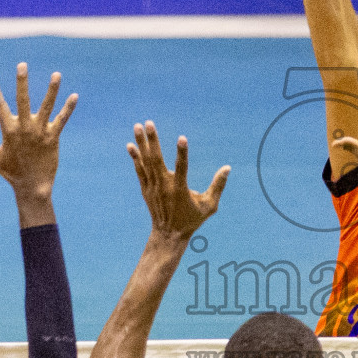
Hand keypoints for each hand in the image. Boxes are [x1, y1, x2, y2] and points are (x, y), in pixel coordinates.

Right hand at [0, 64, 77, 207]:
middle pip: (22, 100)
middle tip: (22, 65)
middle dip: (22, 82)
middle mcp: (24, 128)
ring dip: (52, 90)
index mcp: (8, 130)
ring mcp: (40, 132)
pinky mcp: (53, 137)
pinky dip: (68, 108)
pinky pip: (62, 120)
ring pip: (47, 106)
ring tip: (57, 74)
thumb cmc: (11, 172)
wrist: (32, 186)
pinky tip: (74, 96)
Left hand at [126, 122, 229, 242]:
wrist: (168, 235)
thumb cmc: (192, 220)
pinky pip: (140, 170)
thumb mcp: (209, 206)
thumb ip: (218, 186)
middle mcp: (164, 187)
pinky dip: (135, 158)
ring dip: (142, 144)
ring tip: (137, 126)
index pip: (182, 168)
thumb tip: (227, 168)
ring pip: (146, 162)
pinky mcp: (146, 189)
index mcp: (180, 190)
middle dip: (153, 140)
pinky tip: (131, 145)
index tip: (181, 138)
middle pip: (157, 160)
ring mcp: (153, 187)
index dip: (182, 153)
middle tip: (149, 123)